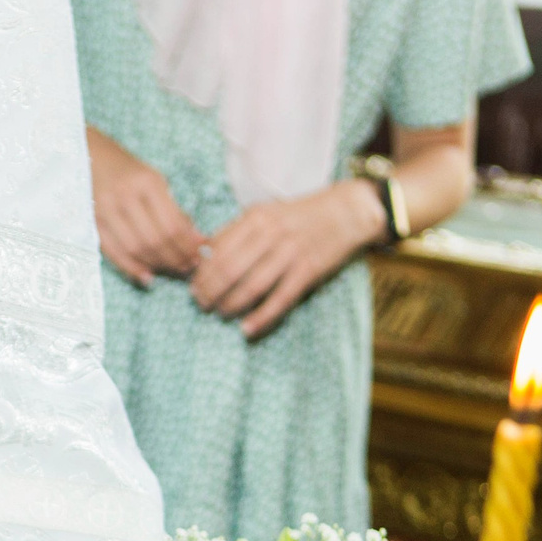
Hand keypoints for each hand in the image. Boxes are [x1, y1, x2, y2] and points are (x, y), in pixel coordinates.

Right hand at [86, 126, 202, 287]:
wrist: (91, 156)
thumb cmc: (129, 171)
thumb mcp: (155, 181)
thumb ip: (173, 209)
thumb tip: (196, 240)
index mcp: (147, 182)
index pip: (172, 224)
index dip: (188, 244)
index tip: (200, 253)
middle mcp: (126, 196)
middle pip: (155, 240)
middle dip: (175, 258)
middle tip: (188, 266)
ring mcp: (106, 210)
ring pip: (136, 249)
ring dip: (157, 264)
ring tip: (172, 270)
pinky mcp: (93, 222)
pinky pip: (114, 252)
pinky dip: (131, 267)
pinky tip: (146, 276)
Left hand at [187, 181, 388, 336]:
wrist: (347, 211)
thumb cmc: (300, 215)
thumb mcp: (266, 213)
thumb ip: (238, 232)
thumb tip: (205, 255)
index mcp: (256, 217)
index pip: (217, 249)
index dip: (201, 272)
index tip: (193, 285)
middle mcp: (271, 234)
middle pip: (228, 270)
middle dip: (209, 291)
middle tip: (201, 304)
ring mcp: (290, 253)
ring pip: (250, 287)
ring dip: (230, 305)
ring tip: (221, 313)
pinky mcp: (308, 271)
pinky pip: (279, 300)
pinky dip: (261, 318)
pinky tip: (246, 329)